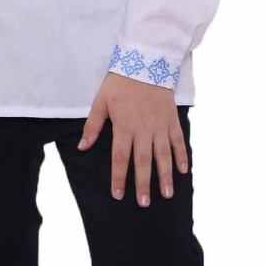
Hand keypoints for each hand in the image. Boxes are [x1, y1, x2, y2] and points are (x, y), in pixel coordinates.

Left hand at [74, 72, 188, 206]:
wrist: (145, 62)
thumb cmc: (119, 83)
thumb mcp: (100, 101)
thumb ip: (92, 126)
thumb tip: (82, 148)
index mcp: (124, 126)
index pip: (120, 157)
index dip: (119, 178)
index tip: (119, 195)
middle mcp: (143, 129)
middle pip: (143, 161)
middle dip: (143, 184)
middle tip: (144, 203)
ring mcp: (160, 125)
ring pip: (163, 155)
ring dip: (165, 175)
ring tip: (167, 194)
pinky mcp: (171, 119)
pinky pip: (178, 140)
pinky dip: (182, 155)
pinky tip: (183, 171)